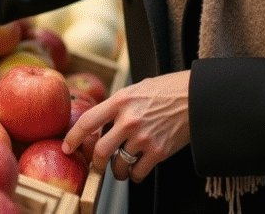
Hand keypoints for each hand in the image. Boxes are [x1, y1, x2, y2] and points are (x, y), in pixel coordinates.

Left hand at [62, 70, 190, 183]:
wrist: (198, 97)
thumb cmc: (168, 89)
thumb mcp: (138, 88)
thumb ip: (119, 104)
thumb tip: (102, 119)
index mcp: (121, 100)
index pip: (88, 121)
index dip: (74, 137)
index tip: (67, 146)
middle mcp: (129, 120)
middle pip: (100, 151)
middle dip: (96, 163)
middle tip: (98, 165)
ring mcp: (144, 137)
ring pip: (119, 165)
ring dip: (117, 172)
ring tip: (121, 169)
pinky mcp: (159, 151)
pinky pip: (138, 173)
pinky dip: (135, 176)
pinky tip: (138, 170)